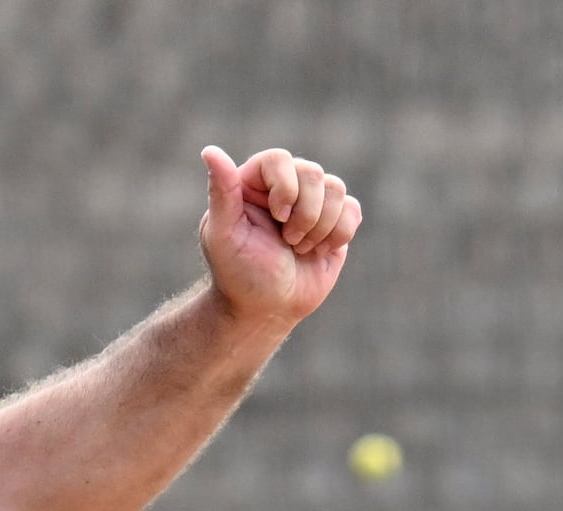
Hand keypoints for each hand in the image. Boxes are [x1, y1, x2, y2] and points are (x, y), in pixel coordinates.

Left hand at [198, 145, 359, 326]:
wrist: (267, 309)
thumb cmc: (239, 275)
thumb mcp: (223, 236)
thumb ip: (221, 192)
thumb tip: (210, 150)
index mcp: (254, 182)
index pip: (279, 159)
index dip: (285, 187)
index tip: (277, 218)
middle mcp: (285, 185)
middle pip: (313, 173)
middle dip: (304, 216)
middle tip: (287, 242)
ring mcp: (313, 201)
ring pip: (336, 189)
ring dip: (319, 229)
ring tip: (299, 249)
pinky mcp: (336, 219)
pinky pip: (353, 210)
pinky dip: (338, 235)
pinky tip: (318, 252)